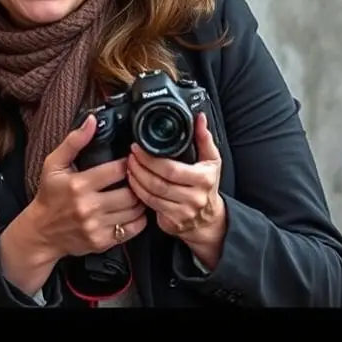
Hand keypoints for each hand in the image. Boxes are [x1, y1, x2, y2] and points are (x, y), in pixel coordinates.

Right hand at [29, 114, 147, 259]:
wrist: (41, 232)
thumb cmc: (49, 195)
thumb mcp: (54, 164)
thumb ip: (74, 141)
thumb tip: (92, 121)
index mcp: (79, 185)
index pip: (117, 170)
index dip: (128, 163)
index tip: (130, 160)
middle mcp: (89, 207)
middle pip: (130, 193)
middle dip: (137, 183)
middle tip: (137, 177)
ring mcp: (96, 227)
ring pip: (134, 211)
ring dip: (140, 200)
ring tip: (136, 191)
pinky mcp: (102, 242)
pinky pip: (132, 230)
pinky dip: (138, 219)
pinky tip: (133, 210)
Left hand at [126, 111, 226, 269]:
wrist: (209, 220)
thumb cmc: (208, 187)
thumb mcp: (212, 161)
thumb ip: (204, 138)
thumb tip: (199, 118)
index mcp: (203, 179)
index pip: (171, 169)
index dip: (150, 160)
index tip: (138, 148)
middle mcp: (194, 197)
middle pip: (158, 182)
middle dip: (140, 168)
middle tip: (130, 156)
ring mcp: (182, 212)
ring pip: (151, 195)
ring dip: (136, 180)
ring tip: (129, 167)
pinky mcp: (171, 222)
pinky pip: (150, 206)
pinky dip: (138, 193)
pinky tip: (133, 182)